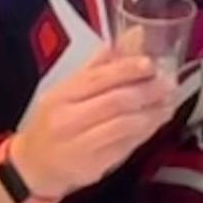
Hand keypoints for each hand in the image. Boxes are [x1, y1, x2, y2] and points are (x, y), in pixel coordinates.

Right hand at [7, 44, 171, 198]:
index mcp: (62, 95)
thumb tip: (134, 36)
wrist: (34, 166)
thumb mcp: (68, 89)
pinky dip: (144, 133)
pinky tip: (156, 123)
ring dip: (151, 114)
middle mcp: (68, 119)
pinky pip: (125, 147)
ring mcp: (80, 145)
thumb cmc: (54, 121)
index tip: (151, 64)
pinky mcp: (93, 166)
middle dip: (147, 91)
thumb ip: (101, 65)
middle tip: (168, 84)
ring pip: (123, 126)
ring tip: (168, 103)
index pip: (98, 78)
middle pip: (114, 101)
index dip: (128, 70)